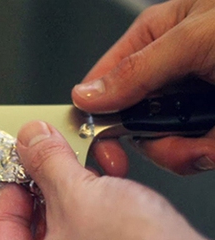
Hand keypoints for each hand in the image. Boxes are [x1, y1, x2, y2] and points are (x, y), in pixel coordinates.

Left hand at [0, 121, 214, 239]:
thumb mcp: (77, 195)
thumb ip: (46, 163)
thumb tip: (31, 139)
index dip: (9, 185)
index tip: (20, 162)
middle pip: (33, 222)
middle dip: (51, 182)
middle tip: (55, 157)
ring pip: (65, 224)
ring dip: (79, 188)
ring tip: (91, 166)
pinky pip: (90, 233)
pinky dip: (97, 206)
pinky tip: (111, 184)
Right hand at [71, 0, 214, 175]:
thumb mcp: (193, 40)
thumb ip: (136, 69)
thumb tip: (87, 95)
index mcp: (155, 38)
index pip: (104, 82)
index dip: (97, 116)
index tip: (100, 148)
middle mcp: (170, 71)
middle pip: (133, 122)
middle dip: (156, 140)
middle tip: (174, 141)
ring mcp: (194, 100)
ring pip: (165, 143)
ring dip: (186, 149)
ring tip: (211, 139)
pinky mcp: (211, 125)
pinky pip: (195, 151)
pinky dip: (208, 152)